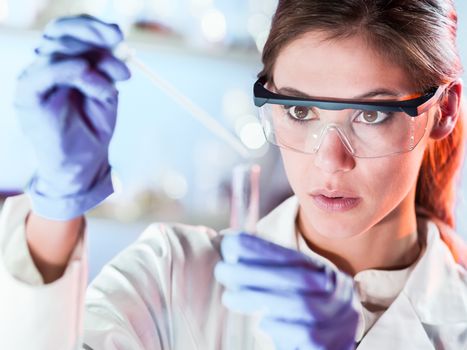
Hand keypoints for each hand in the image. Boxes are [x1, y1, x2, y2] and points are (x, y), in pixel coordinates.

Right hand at [15, 15, 130, 219]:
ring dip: (92, 62)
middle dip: (93, 34)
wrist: (83, 164)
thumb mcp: (107, 92)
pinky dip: (70, 69)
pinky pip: (45, 72)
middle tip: (119, 44)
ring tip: (112, 85)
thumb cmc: (93, 129)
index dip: (92, 26)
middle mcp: (45, 67)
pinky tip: (91, 76)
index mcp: (62, 63)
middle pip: (60, 33)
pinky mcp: (28, 96)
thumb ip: (107, 68)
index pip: (69, 30)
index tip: (118, 34)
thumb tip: (118, 45)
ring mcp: (35, 79)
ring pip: (56, 50)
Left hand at [215, 232, 358, 349]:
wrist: (333, 346)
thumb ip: (265, 270)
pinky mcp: (333, 344)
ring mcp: (340, 317)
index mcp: (322, 272)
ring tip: (229, 297)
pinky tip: (262, 324)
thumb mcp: (287, 290)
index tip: (230, 243)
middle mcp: (337, 291)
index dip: (263, 248)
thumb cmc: (301, 317)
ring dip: (260, 297)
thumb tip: (225, 241)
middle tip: (221, 270)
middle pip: (297, 277)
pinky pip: (308, 334)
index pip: (294, 256)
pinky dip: (281, 327)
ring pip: (301, 304)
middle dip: (255, 271)